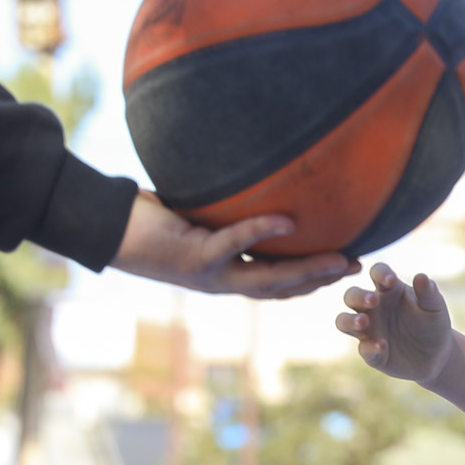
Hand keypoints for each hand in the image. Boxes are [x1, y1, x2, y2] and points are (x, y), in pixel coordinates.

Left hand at [110, 192, 358, 298]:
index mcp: (226, 274)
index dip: (313, 280)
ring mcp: (210, 275)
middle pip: (283, 288)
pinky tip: (288, 221)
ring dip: (306, 270)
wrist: (105, 229)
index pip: (278, 284)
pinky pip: (235, 244)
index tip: (347, 267)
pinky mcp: (194, 259)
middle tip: (359, 268)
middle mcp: (222, 281)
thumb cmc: (147, 217)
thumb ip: (226, 208)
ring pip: (268, 279)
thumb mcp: (195, 214)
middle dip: (323, 280)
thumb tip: (257, 176)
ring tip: (340, 259)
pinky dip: (261, 232)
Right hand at [336, 262, 457, 384]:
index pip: (377, 273)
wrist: (438, 355)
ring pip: (344, 321)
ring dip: (349, 320)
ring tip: (364, 322)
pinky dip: (369, 347)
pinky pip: (363, 349)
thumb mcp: (435, 307)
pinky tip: (383, 346)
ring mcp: (369, 330)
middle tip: (373, 300)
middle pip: (352, 295)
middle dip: (358, 296)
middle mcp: (373, 308)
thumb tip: (421, 276)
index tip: (391, 280)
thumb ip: (428, 292)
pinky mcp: (371, 352)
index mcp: (389, 290)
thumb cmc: (433, 324)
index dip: (380, 273)